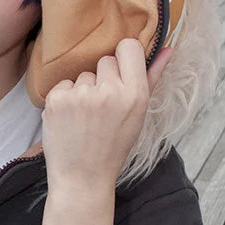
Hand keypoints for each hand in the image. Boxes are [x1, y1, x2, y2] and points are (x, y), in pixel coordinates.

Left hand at [38, 40, 171, 224]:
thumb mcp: (139, 115)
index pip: (128, 47)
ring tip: (85, 118)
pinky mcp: (57, 99)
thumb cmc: (113, 146)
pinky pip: (63, 84)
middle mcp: (109, 91)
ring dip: (83, 91)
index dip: (123, 57)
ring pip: (83, 75)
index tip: (120, 71)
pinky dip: (65, 99)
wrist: (82, 177)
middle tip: (102, 107)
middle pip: (105, 61)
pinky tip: (70, 120)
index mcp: (135, 94)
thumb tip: (167, 49)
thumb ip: (152, 78)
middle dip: (103, 79)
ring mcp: (81, 94)